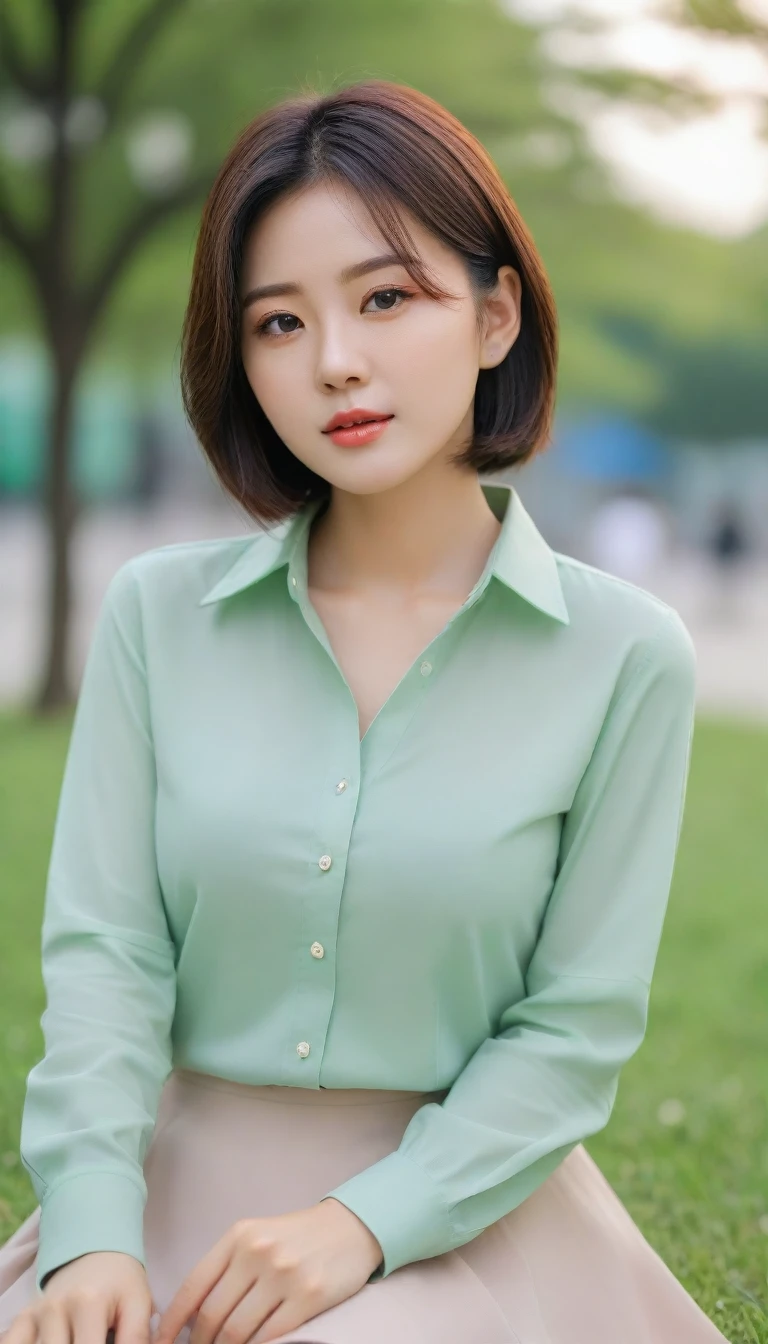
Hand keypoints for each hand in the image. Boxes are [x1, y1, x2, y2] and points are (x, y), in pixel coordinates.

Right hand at [2, 1252, 153, 1343]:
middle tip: (100, 1337)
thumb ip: (137, 1338)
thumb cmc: (121, 1280)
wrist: (95, 1248)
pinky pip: (15, 1343)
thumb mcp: (139, 1303)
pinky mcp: (24, 1318)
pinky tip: (49, 1342)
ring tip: (82, 1337)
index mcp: (88, 1303)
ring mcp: (36, 1314)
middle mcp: (55, 1309)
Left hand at [153, 1200, 382, 1343]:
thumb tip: (191, 1316)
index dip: (173, 1321)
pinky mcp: (309, 1296)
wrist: (348, 1228)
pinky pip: (271, 1336)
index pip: (194, 1285)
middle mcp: (258, 1252)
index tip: (162, 1342)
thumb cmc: (295, 1237)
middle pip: (213, 1315)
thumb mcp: (255, 1237)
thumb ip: (225, 1268)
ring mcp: (284, 1275)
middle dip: (200, 1343)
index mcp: (239, 1236)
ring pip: (238, 1331)